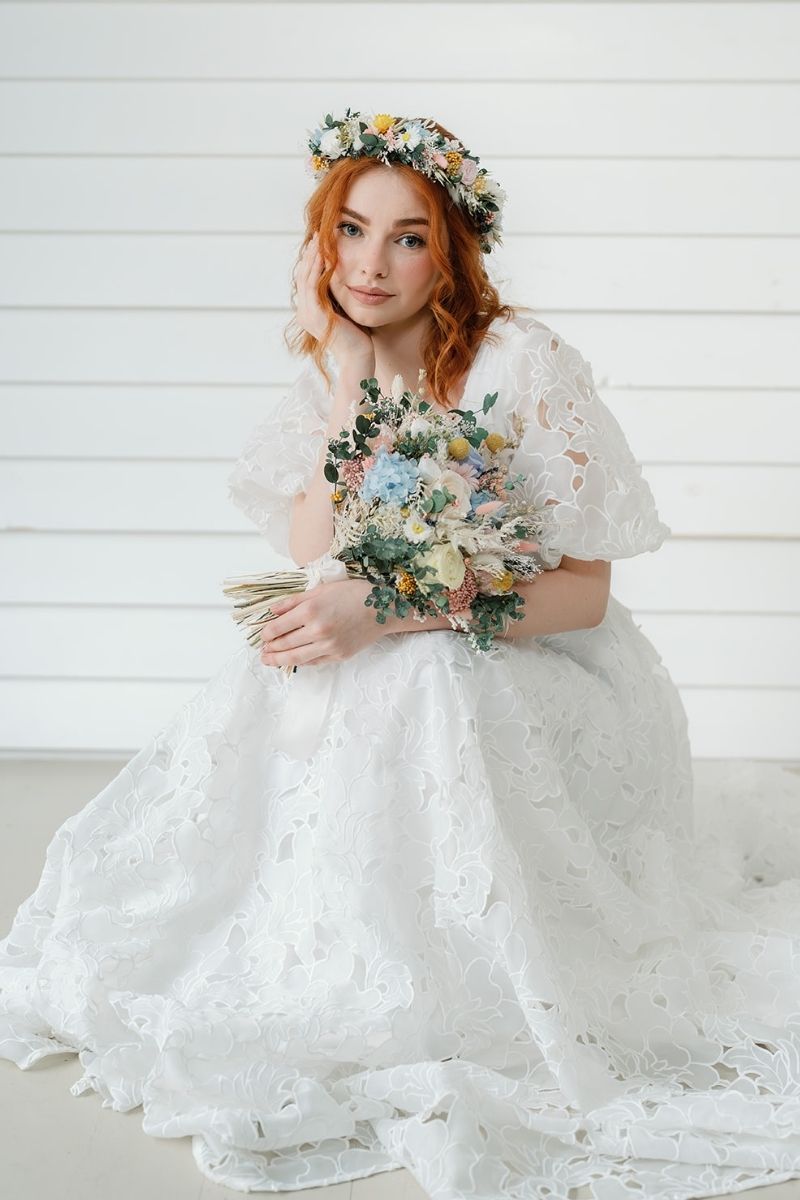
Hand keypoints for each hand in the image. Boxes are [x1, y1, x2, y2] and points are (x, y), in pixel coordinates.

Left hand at [259, 577, 384, 667]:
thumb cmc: (353, 594)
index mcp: (310, 611)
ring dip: (279, 660)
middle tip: (262, 651)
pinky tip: (292, 660)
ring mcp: (328, 646)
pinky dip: (300, 662)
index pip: (279, 627)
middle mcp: (317, 631)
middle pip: (285, 644)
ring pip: (296, 658)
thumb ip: (294, 601)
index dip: (266, 633)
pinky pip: (313, 662)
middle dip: (270, 648)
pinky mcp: (338, 656)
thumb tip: (273, 611)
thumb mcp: (321, 589)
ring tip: (269, 660)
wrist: (383, 608)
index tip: (262, 634)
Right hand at [293, 231, 375, 376]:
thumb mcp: (347, 309)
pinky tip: (327, 256)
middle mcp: (304, 312)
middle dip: (311, 252)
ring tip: (322, 238)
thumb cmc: (359, 336)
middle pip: (302, 274)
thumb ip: (340, 294)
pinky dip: (318, 269)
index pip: (307, 278)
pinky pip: (313, 286)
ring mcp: (308, 315)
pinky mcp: (316, 316)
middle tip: (320, 231)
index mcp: (310, 310)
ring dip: (314, 256)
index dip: (312, 258)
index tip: (322, 239)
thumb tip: (345, 274)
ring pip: (306, 277)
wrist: (360, 359)